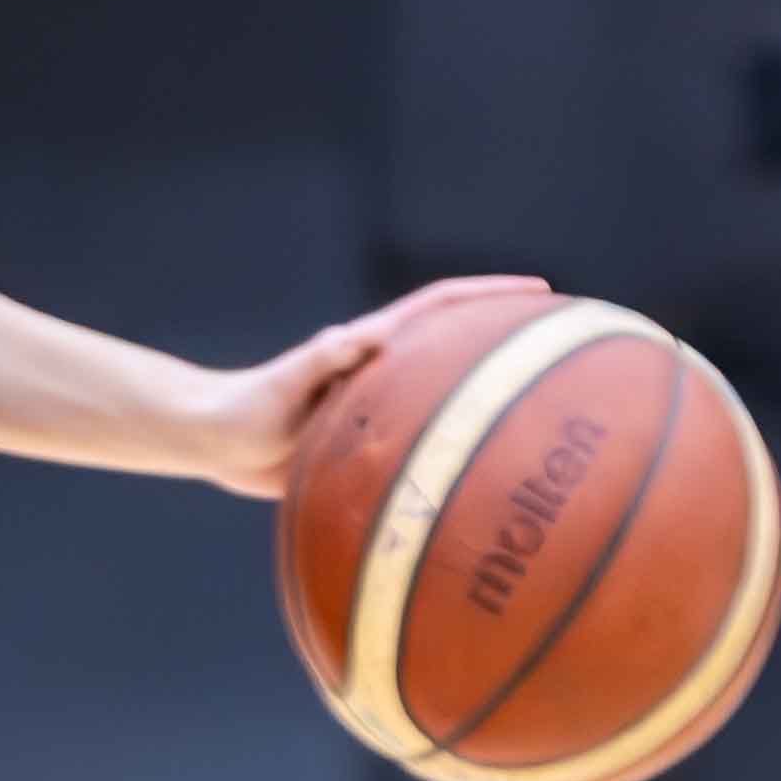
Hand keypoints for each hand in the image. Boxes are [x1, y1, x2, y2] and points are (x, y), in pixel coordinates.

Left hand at [194, 274, 551, 499]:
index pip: (440, 308)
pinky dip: (456, 458)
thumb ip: (320, 360)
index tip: (539, 290)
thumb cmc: (246, 410)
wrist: (218, 443)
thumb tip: (360, 338)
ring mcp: (380, 409)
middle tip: (563, 345)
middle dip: (507, 340)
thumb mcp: (285, 384)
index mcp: (370, 348)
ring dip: (489, 402)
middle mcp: (382, 373)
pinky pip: (424, 450)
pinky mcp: (369, 447)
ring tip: (546, 416)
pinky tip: (486, 490)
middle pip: (456, 348)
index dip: (489, 295)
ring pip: (446, 401)